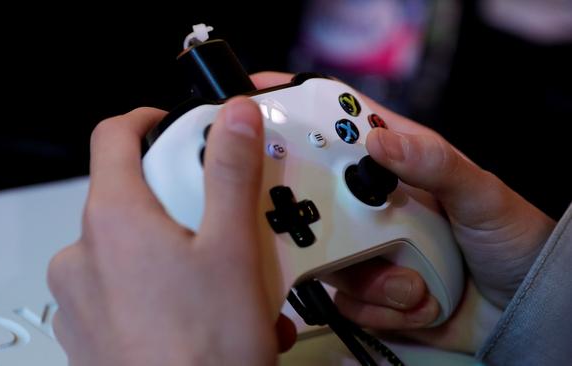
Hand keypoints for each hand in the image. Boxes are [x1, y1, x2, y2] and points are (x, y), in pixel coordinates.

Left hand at [47, 97, 286, 365]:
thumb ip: (230, 171)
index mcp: (113, 220)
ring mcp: (80, 298)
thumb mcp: (233, 247)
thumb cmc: (203, 348)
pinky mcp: (88, 333)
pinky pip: (122, 291)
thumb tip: (232, 118)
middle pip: (129, 196)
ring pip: (128, 248)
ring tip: (224, 282)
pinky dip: (159, 290)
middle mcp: (83, 255)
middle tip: (222, 221)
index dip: (145, 120)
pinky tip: (201, 314)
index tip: (171, 125)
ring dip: (174, 252)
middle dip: (180, 202)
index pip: (112, 137)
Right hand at [253, 72, 555, 352]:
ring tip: (415, 282)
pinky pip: (346, 299)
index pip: (338, 125)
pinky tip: (419, 299)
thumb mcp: (480, 193)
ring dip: (372, 278)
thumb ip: (434, 163)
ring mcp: (365, 247)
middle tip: (352, 236)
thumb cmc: (509, 237)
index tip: (264, 115)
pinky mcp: (367, 289)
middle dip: (319, 220)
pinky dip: (383, 307)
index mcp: (394, 163)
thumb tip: (378, 141)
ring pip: (325, 255)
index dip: (299, 111)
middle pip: (311, 196)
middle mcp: (370, 203)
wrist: (520, 309)